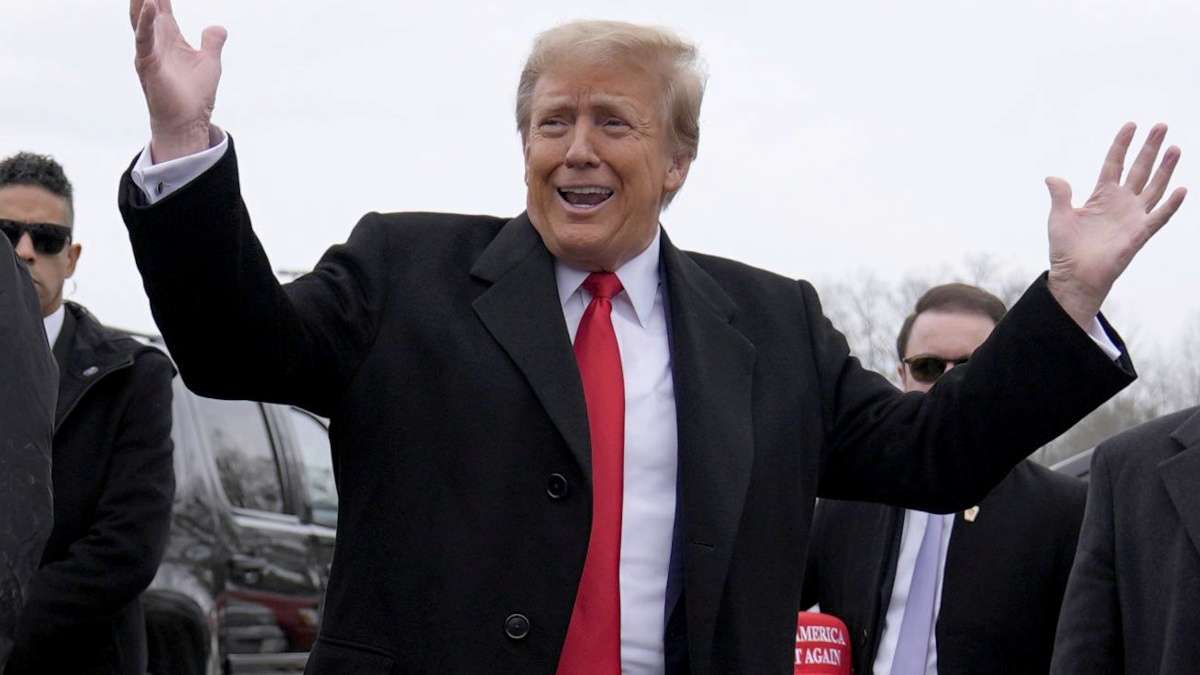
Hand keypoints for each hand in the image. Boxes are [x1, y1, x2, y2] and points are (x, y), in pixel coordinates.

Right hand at [130, 0, 226, 161]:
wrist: (187, 122)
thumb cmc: (195, 95)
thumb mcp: (209, 63)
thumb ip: (212, 43)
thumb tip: (218, 28)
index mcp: (169, 38)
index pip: (162, 7)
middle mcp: (155, 42)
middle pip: (148, 8)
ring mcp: (149, 52)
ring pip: (140, 19)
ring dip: (140, 0)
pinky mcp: (148, 65)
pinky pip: (144, 40)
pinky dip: (145, 22)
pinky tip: (148, 6)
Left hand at [1046, 122, 1186, 327]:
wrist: (1075, 276)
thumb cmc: (1066, 249)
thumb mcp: (1059, 217)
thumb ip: (1060, 195)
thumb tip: (1052, 177)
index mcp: (1101, 196)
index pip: (1115, 164)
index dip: (1122, 145)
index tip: (1131, 125)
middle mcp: (1121, 203)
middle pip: (1140, 169)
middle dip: (1150, 148)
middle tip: (1161, 126)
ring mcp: (1132, 217)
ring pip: (1154, 187)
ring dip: (1165, 169)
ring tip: (1174, 148)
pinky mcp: (1139, 234)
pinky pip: (1159, 217)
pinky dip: (1170, 205)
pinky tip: (1181, 189)